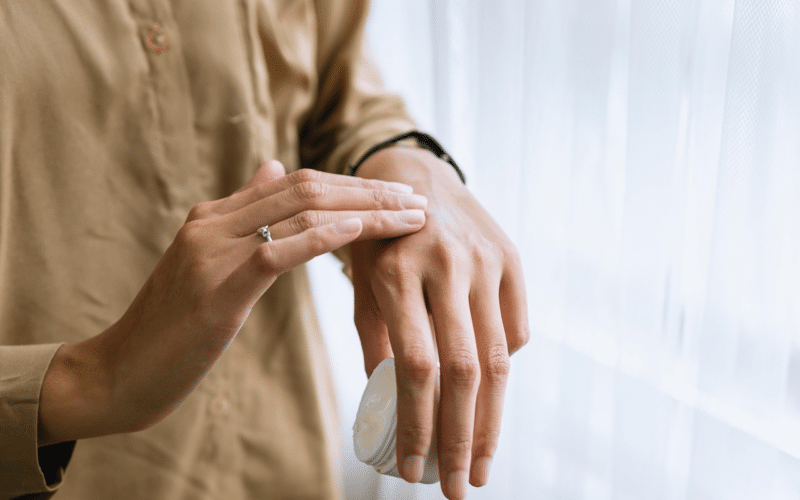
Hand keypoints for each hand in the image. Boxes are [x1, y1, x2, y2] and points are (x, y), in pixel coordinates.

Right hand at [38, 161, 427, 445]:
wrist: (119, 373)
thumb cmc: (172, 326)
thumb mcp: (209, 262)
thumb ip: (242, 215)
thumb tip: (274, 170)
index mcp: (214, 215)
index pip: (296, 183)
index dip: (352, 185)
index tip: (397, 196)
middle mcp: (212, 222)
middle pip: (306, 188)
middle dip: (369, 192)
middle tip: (419, 201)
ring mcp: (211, 251)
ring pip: (300, 211)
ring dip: (364, 211)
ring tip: (410, 217)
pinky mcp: (216, 288)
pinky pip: (277, 251)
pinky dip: (322, 237)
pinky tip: (360, 231)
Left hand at [350, 148, 529, 498]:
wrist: (414, 176)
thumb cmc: (376, 239)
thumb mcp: (361, 283)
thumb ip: (376, 341)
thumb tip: (387, 408)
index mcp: (396, 271)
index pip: (414, 366)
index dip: (416, 425)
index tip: (411, 470)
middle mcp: (446, 264)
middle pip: (463, 371)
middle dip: (460, 440)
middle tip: (456, 488)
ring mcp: (485, 260)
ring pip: (497, 359)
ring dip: (491, 422)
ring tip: (480, 465)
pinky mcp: (512, 259)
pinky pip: (516, 331)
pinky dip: (502, 371)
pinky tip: (488, 400)